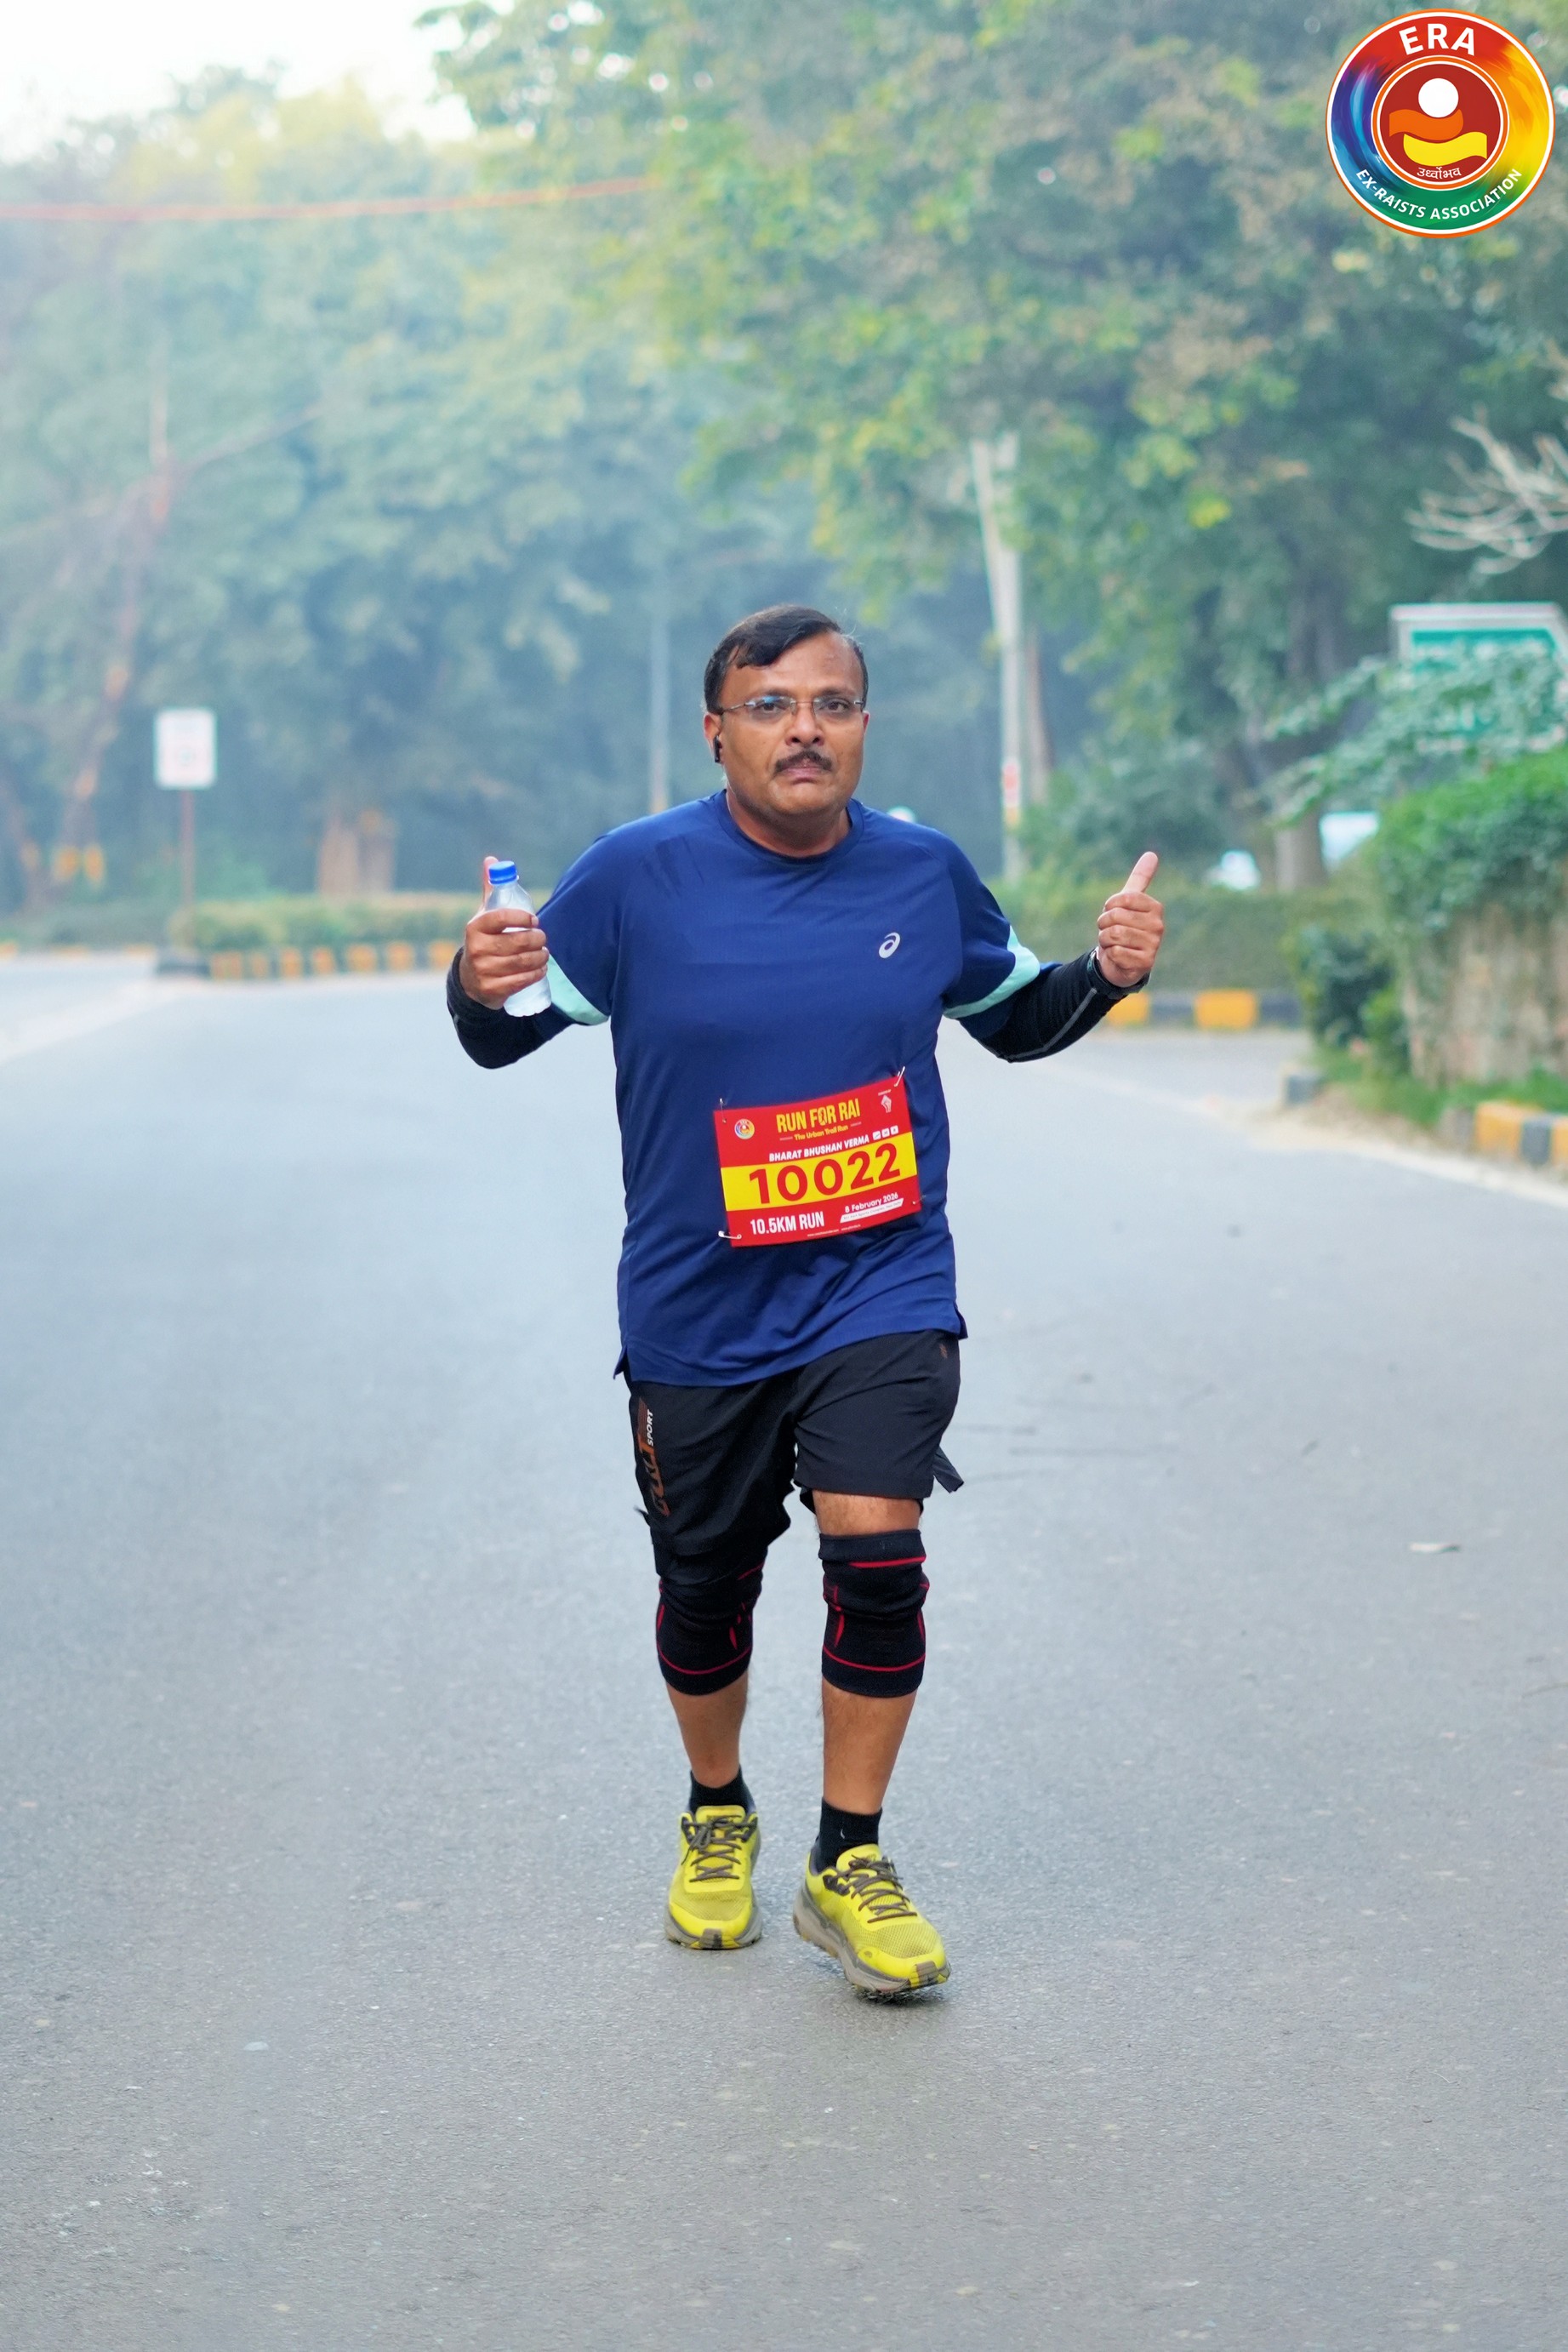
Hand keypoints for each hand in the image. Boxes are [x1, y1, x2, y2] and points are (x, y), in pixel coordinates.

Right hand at [458, 863, 548, 1008]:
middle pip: (518, 942)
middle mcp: (476, 949)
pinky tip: (541, 969)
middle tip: (543, 939)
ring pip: (522, 962)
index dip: (523, 918)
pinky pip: (520, 981)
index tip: (534, 920)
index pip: (502, 918)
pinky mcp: (491, 989)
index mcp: (475, 927)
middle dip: (537, 940)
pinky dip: (535, 974)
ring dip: (540, 958)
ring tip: (544, 954)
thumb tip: (492, 860)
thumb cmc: (484, 941)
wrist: (470, 980)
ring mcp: (483, 971)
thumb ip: (491, 890)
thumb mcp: (484, 917)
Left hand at [1095, 851, 1163, 989]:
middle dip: (1104, 925)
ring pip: (1114, 935)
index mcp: (1155, 908)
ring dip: (1105, 939)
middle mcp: (1158, 926)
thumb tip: (1152, 854)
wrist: (1122, 960)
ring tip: (1114, 943)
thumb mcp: (1130, 902)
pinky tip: (1118, 956)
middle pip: (1115, 917)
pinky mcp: (1145, 963)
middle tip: (1111, 931)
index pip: (1122, 899)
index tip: (1113, 912)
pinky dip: (1110, 954)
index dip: (1109, 906)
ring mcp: (1153, 945)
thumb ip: (1140, 878)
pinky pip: (1115, 952)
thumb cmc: (1125, 927)